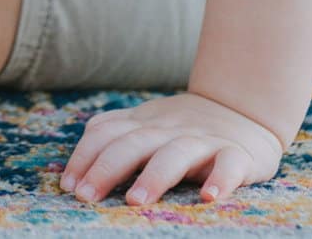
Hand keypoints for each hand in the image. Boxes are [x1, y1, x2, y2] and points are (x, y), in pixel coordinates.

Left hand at [58, 90, 285, 206]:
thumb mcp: (145, 124)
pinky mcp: (237, 154)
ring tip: (135, 200)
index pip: (105, 133)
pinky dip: (220, 180)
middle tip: (87, 197)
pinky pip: (229, 165)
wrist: (243, 110)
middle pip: (133, 144)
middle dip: (106, 169)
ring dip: (154, 176)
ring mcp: (203, 141)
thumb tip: (73, 168)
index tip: (68, 186)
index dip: (84, 157)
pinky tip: (209, 197)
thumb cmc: (183, 129)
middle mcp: (169, 130)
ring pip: (176, 154)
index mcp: (143, 123)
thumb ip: (113, 135)